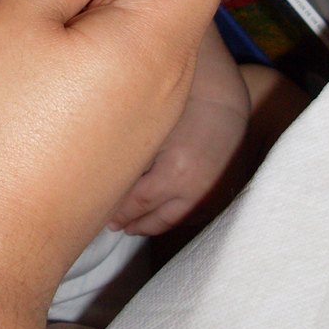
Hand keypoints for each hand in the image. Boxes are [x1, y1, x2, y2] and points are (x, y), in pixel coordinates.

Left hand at [108, 95, 248, 235]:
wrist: (224, 102)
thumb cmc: (184, 109)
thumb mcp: (154, 134)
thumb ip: (135, 162)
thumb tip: (111, 182)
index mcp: (174, 174)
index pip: (139, 203)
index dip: (121, 212)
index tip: (105, 216)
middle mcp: (194, 190)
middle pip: (158, 218)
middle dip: (136, 224)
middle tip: (116, 226)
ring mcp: (209, 194)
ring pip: (176, 220)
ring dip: (154, 224)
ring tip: (135, 225)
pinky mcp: (219, 192)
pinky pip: (192, 213)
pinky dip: (174, 216)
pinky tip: (160, 214)